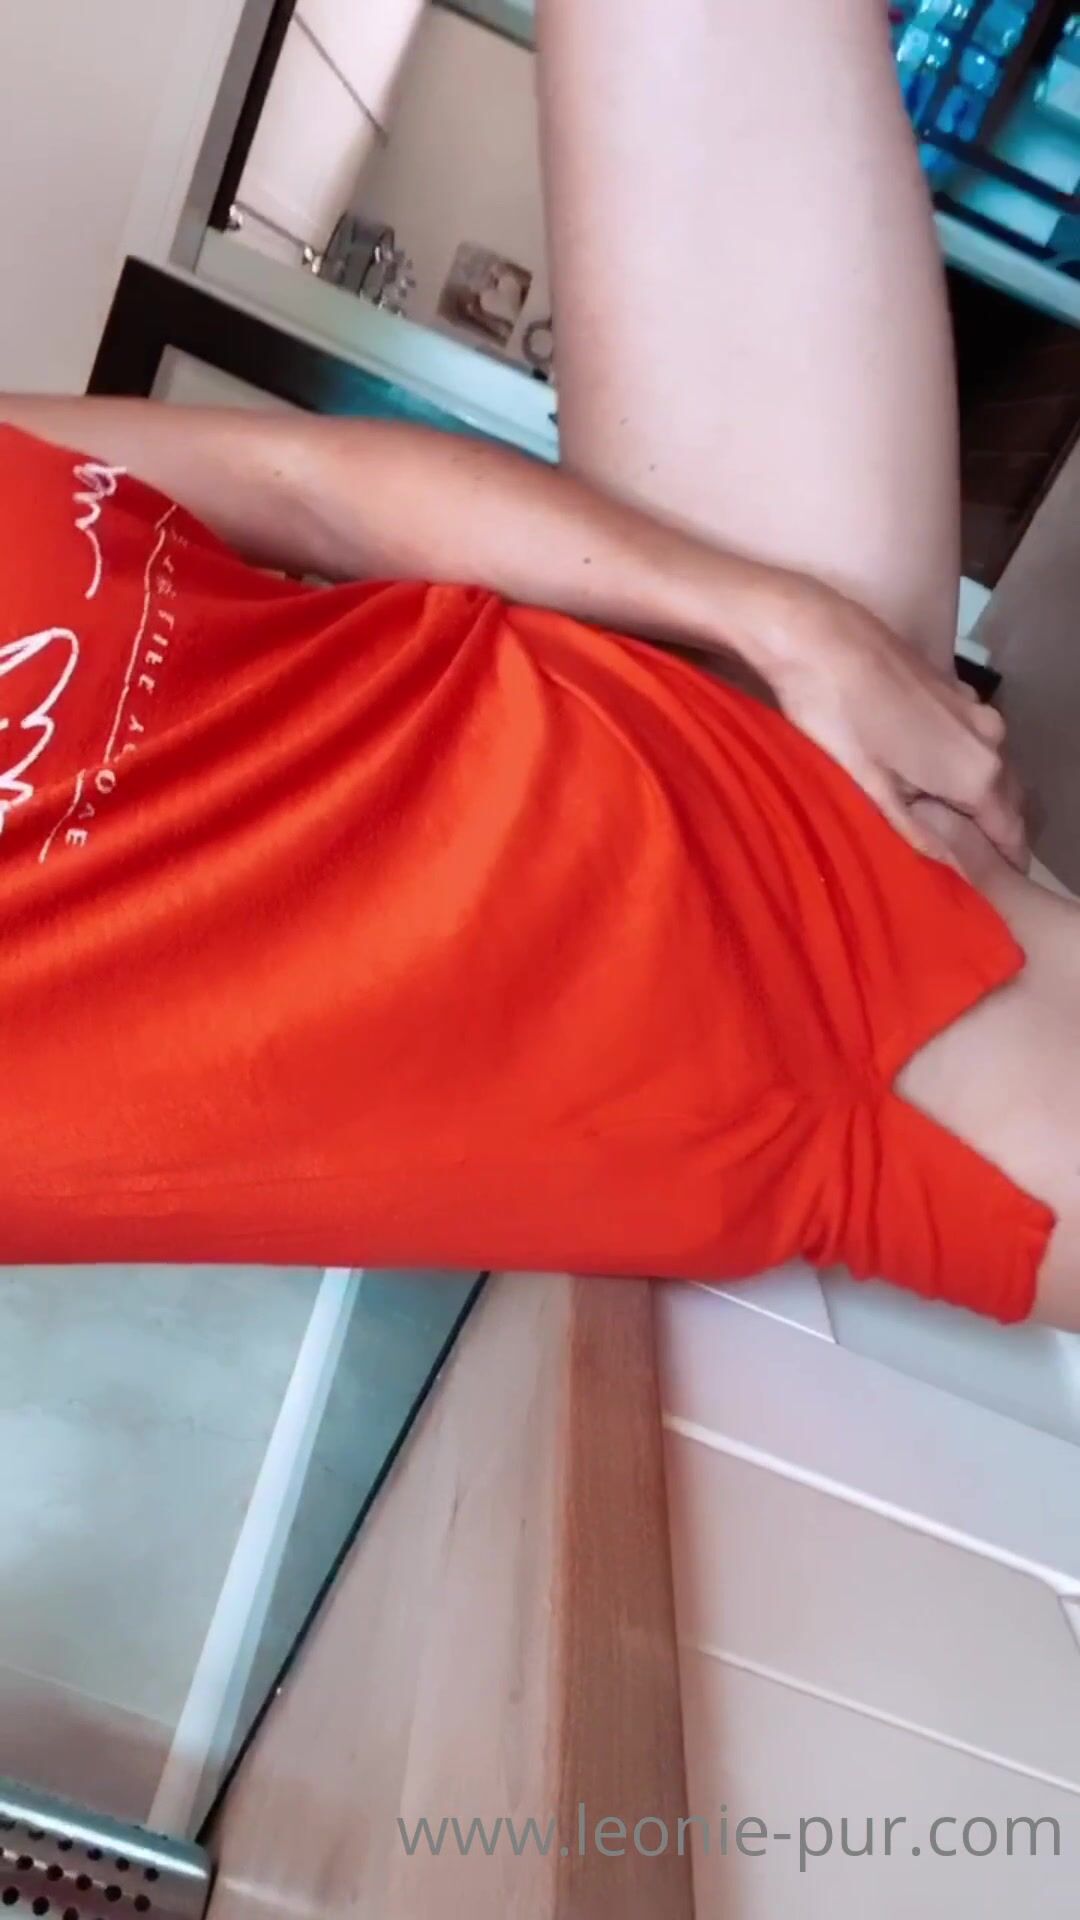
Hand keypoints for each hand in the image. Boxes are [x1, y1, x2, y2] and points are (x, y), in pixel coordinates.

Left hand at [745, 573, 1025, 869]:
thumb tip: (956, 873)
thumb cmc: (838, 717)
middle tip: (965, 867)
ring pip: (990, 768)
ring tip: (944, 828)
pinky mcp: (955, 689)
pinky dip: (962, 766)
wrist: (820, 634)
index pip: (1011, 834)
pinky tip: (930, 777)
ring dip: (977, 799)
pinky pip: (972, 741)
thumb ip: (918, 831)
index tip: (990, 892)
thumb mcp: (872, 788)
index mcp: (978, 773)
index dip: (1004, 866)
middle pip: (1007, 801)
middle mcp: (992, 739)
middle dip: (993, 835)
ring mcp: (976, 709)